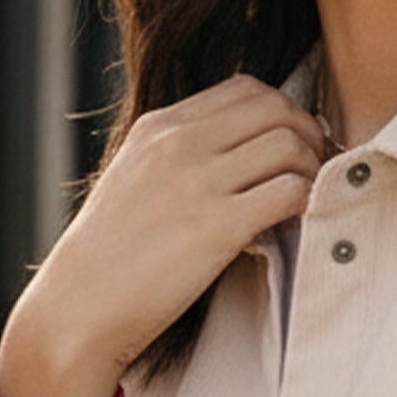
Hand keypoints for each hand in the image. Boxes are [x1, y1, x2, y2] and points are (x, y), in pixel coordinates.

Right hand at [0, 75, 324, 396]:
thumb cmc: (110, 258)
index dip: (284, 110)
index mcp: (158, 128)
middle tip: (317, 167)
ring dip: (313, 168)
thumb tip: (239, 155)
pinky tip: (299, 222)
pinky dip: (307, 202)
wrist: (78, 308)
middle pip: (276, 107)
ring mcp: (197, 183)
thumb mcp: (134, 181)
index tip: (294, 142)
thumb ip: (178, 157)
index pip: (245, 88)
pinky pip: (289, 192)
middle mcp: (177, 145)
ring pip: (289, 144)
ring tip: (309, 197)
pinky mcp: (216, 228)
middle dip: (309, 133)